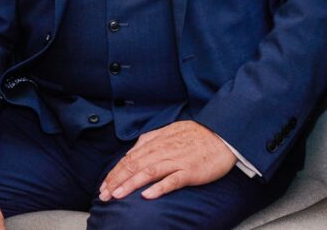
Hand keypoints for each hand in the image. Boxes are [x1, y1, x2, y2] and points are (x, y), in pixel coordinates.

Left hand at [99, 120, 236, 201]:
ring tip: (117, 195)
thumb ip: (150, 140)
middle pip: (134, 166)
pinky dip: (159, 188)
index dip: (115, 172)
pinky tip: (147, 195)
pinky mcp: (190, 171)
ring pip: (148, 172)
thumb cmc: (197, 135)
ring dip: (130, 184)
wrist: (223, 135)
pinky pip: (172, 180)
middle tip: (103, 195)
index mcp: (157, 142)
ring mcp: (177, 161)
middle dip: (116, 181)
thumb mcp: (170, 131)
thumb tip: (133, 150)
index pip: (130, 158)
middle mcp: (163, 151)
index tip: (103, 185)